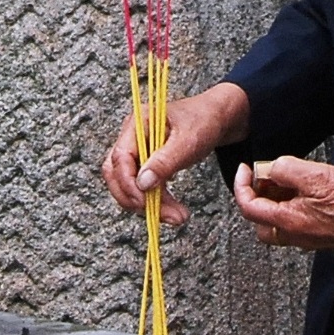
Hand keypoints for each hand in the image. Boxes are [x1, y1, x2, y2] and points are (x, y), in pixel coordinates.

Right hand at [101, 83, 249, 228]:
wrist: (215, 118)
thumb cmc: (202, 122)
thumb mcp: (188, 141)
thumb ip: (165, 161)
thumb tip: (142, 183)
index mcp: (137, 123)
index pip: (120, 157)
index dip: (129, 183)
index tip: (146, 202)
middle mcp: (131, 136)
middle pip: (117, 174)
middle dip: (136, 199)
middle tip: (163, 215)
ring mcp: (136, 150)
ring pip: (128, 185)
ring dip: (147, 205)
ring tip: (177, 216)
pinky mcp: (144, 163)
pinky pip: (141, 187)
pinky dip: (154, 201)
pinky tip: (172, 208)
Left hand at [231, 156, 333, 254]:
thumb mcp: (315, 174)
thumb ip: (286, 169)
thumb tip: (271, 169)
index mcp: (287, 221)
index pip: (249, 207)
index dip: (242, 185)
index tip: (245, 169)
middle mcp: (294, 236)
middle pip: (260, 222)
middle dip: (257, 198)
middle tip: (265, 177)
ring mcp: (307, 238)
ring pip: (277, 224)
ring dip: (275, 202)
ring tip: (288, 180)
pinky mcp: (320, 236)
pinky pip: (295, 224)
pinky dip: (291, 207)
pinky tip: (306, 191)